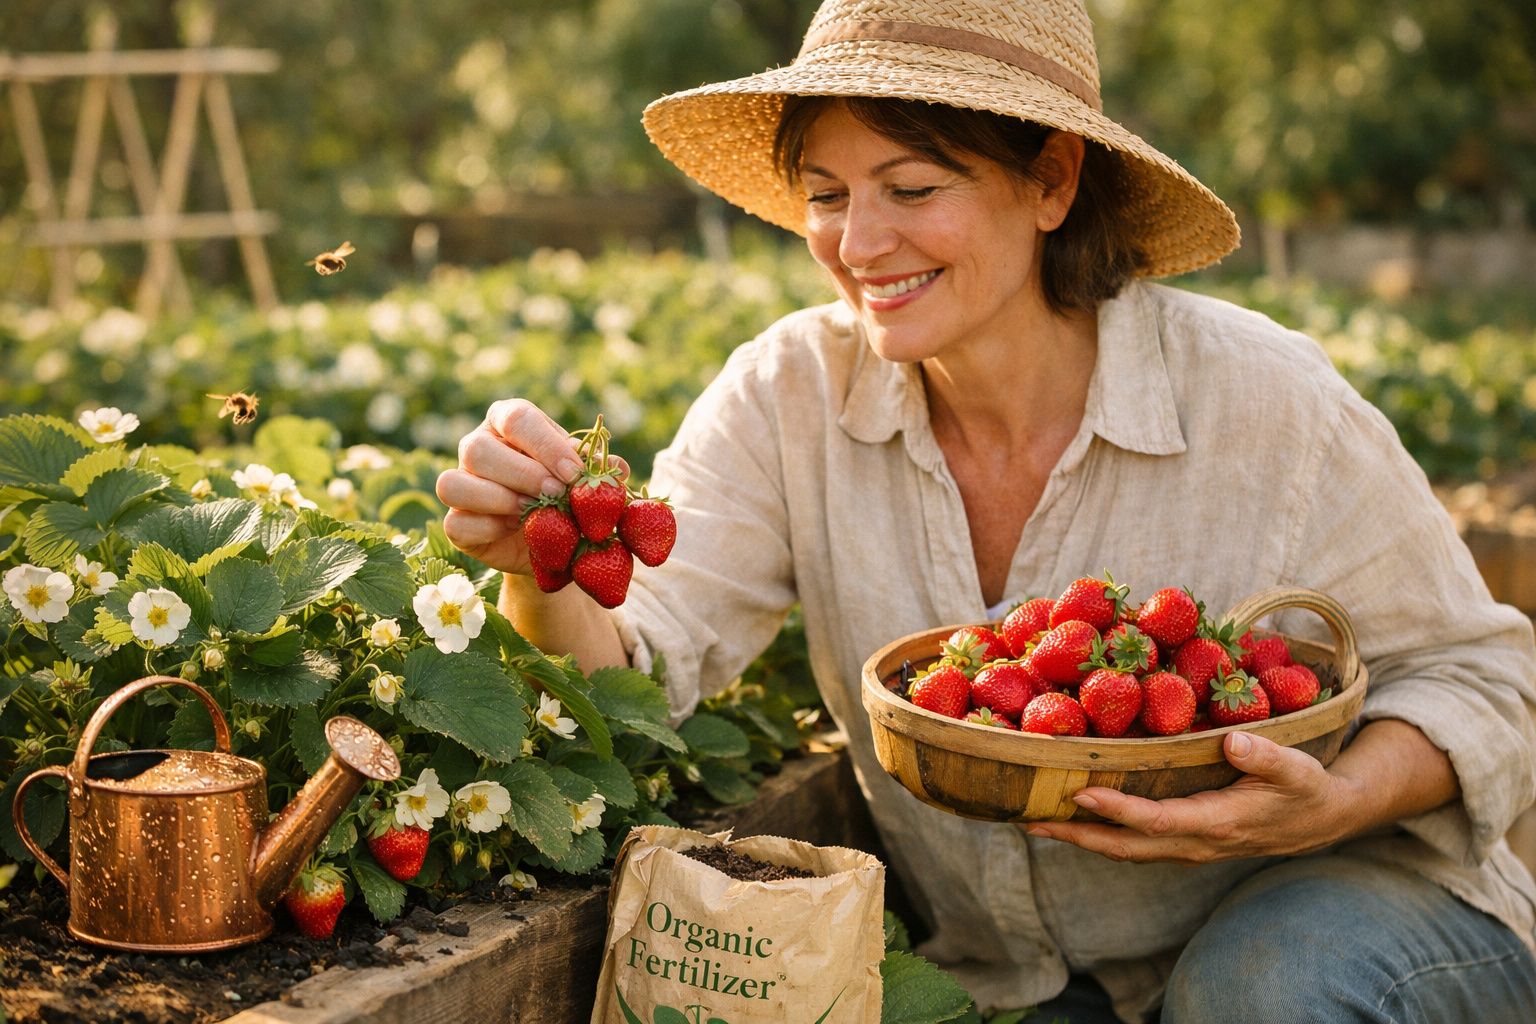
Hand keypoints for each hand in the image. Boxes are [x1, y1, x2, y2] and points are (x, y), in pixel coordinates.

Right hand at [435, 400, 626, 573]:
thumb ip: (600, 470)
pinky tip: (514, 531)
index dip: (545, 446)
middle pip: (478, 449)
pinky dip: (488, 529)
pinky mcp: (455, 522)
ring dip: (497, 500)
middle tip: (555, 495)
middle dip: (523, 475)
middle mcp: (477, 445)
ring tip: (531, 513)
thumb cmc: (569, 495)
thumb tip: (616, 467)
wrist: (554, 543)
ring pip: (453, 483)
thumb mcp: (587, 478)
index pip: (516, 418)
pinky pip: (455, 523)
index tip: (573, 473)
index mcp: (508, 422)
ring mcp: (459, 482)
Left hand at [1023, 731, 1357, 863]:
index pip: (1158, 822)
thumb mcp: (1295, 769)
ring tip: (1034, 818)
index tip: (1080, 794)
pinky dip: (1100, 833)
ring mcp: (1188, 846)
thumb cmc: (1306, 788)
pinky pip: (1134, 843)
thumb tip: (1232, 742)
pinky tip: (1073, 816)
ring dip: (1080, 837)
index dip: (1118, 812)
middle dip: (1076, 835)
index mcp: (1219, 823)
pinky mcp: (1184, 840)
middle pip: (1126, 847)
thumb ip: (1264, 758)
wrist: (1322, 819)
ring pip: (1125, 849)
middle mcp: (1196, 842)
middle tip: (1029, 818)